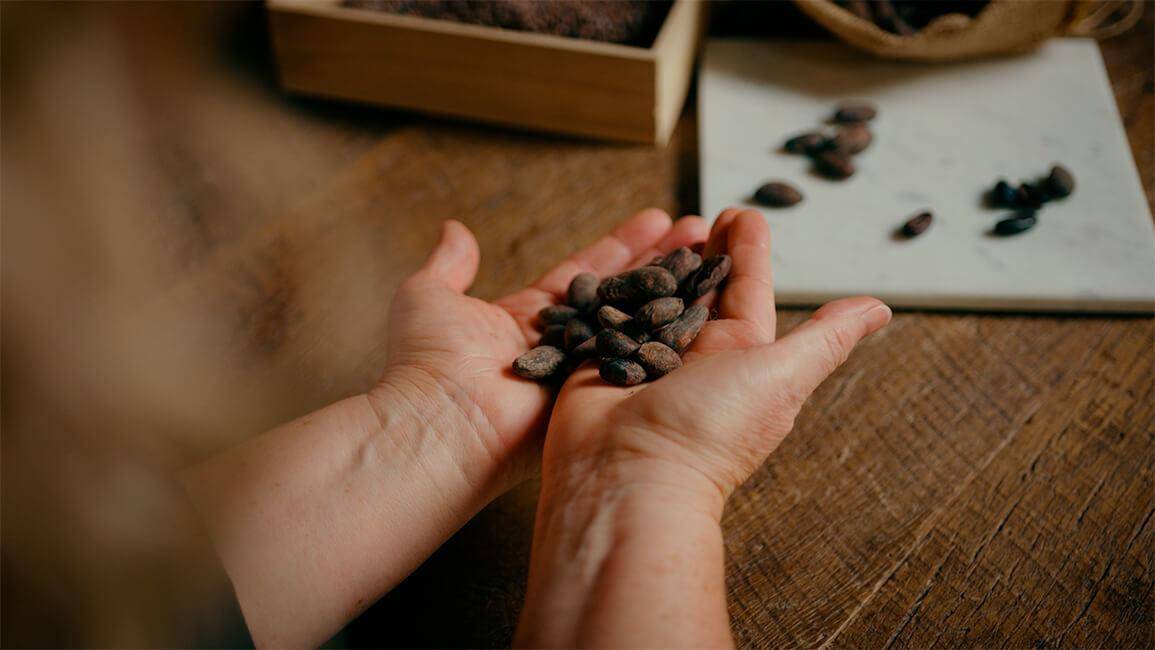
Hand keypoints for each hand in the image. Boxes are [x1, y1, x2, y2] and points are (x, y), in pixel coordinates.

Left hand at [374, 209, 708, 485]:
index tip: (659, 221)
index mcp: (527, 320)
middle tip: (700, 233)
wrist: (439, 423)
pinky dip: (671, 329)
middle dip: (661, 262)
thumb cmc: (426, 363)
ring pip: (638, 320)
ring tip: (713, 253)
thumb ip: (449, 264)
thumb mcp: (427, 296)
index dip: (623, 247)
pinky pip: (639, 355)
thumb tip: (454, 228)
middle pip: (622, 294)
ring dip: (675, 288)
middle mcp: (563, 345)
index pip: (586, 273)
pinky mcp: (598, 395)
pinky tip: (705, 301)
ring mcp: (584, 371)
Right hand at [542, 208, 892, 508]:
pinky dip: (610, 290)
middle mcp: (693, 357)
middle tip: (701, 213)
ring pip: (652, 297)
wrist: (629, 476)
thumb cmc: (711, 431)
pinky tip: (612, 264)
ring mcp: (643, 358)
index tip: (740, 213)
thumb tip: (880, 309)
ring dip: (658, 264)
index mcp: (740, 355)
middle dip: (702, 250)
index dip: (746, 250)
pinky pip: (604, 315)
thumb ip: (826, 337)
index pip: (746, 289)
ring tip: (661, 228)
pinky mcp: (597, 361)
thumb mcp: (782, 376)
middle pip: (699, 289)